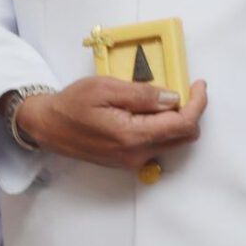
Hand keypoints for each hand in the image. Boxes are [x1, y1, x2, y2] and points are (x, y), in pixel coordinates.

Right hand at [17, 77, 207, 172]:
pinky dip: (161, 127)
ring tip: (160, 98)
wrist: (46, 126)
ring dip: (176, 119)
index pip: (183, 124)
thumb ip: (143, 94)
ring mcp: (132, 160)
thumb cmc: (72, 104)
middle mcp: (136, 154)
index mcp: (132, 136)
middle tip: (182, 90)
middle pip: (184, 136)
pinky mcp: (128, 160)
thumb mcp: (106, 88)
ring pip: (172, 141)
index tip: (198, 85)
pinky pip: (157, 144)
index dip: (198, 104)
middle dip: (190, 112)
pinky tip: (147, 111)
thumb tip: (174, 98)